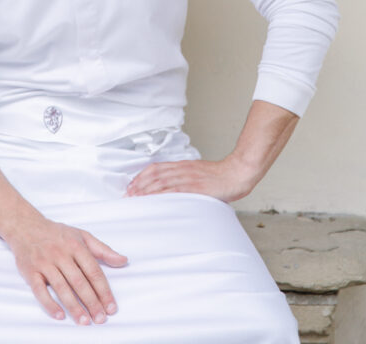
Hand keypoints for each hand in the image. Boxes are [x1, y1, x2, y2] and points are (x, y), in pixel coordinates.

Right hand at [5, 215, 127, 324]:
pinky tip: (60, 315)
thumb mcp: (82, 236)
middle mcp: (60, 254)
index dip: (103, 290)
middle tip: (100, 319)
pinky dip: (50, 304)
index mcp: (75, 245)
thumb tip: (123, 260)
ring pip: (61, 288)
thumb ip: (103, 250)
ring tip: (84, 321)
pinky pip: (40, 290)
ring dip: (74, 307)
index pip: (93, 271)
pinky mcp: (30, 271)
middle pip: (79, 282)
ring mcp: (44, 263)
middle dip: (91, 302)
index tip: (111, 307)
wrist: (26, 226)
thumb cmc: (57, 234)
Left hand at [125, 154, 256, 202]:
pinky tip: (155, 200)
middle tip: (128, 194)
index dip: (142, 176)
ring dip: (147, 190)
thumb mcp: (198, 173)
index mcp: (183, 165)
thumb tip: (174, 187)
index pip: (156, 168)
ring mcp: (189, 178)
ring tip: (136, 198)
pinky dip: (162, 194)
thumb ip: (186, 177)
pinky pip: (175, 190)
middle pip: (155, 174)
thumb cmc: (220, 176)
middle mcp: (183, 169)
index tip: (132, 185)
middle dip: (139, 184)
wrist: (237, 173)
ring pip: (162, 181)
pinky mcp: (196, 187)